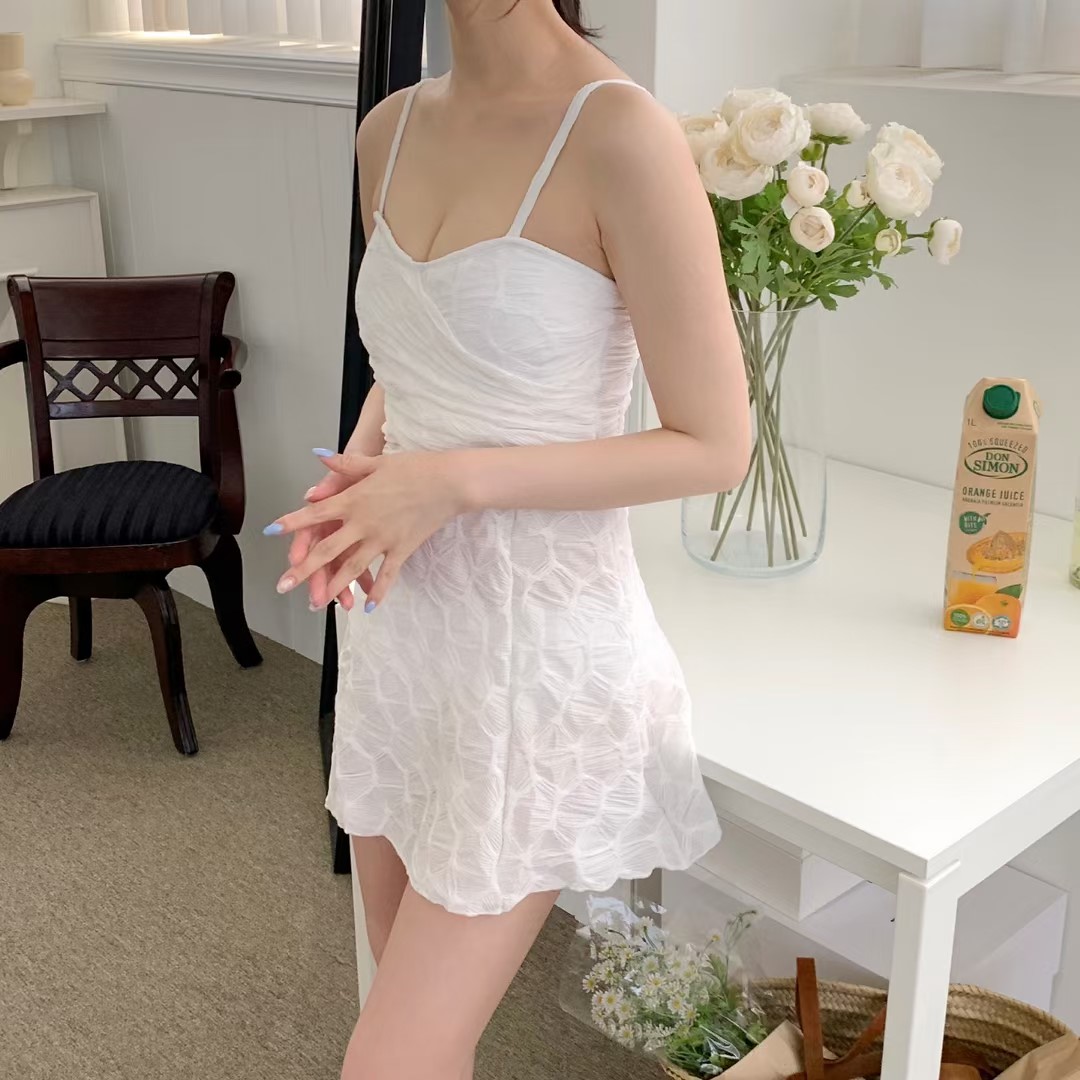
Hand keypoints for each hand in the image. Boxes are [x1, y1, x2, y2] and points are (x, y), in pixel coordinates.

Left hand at [267, 451, 465, 610]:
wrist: (449, 482)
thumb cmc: (414, 467)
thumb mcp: (377, 461)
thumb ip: (346, 464)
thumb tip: (319, 456)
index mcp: (353, 500)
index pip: (314, 514)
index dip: (291, 523)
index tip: (270, 532)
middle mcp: (362, 523)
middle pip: (327, 550)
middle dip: (303, 570)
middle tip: (283, 586)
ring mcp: (382, 539)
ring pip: (352, 569)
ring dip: (334, 588)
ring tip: (318, 604)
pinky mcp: (402, 549)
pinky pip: (387, 574)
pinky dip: (377, 591)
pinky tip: (367, 607)